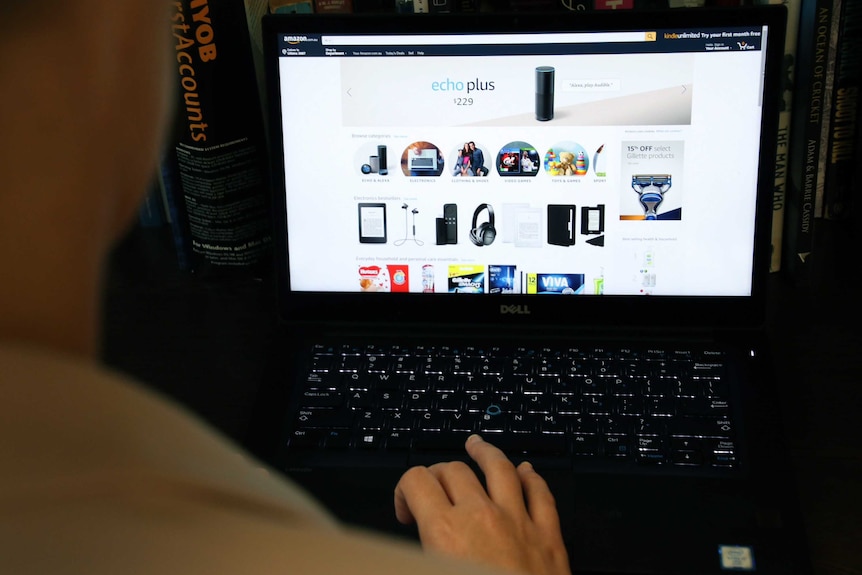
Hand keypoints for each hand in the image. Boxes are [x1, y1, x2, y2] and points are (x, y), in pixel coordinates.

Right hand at [394, 434, 570, 574]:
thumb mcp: (429, 574)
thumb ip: (419, 556)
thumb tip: (412, 551)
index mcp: (446, 531)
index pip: (417, 480)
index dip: (404, 488)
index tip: (406, 507)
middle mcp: (481, 516)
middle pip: (454, 470)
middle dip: (438, 474)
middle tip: (434, 489)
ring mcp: (519, 521)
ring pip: (500, 468)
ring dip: (486, 453)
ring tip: (477, 446)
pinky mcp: (549, 536)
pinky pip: (541, 493)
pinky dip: (531, 477)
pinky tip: (526, 470)